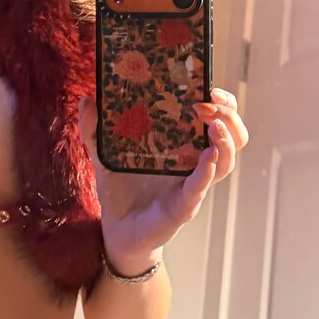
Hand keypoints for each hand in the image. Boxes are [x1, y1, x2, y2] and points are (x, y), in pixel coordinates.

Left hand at [78, 87, 248, 272]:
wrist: (116, 231)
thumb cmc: (119, 190)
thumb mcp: (103, 155)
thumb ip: (94, 130)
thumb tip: (86, 100)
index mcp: (181, 145)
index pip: (215, 118)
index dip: (221, 102)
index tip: (211, 87)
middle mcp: (194, 162)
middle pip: (232, 137)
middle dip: (229, 116)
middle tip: (211, 104)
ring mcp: (193, 184)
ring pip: (226, 161)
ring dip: (226, 141)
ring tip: (215, 125)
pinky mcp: (184, 205)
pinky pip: (202, 186)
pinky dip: (207, 171)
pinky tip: (207, 157)